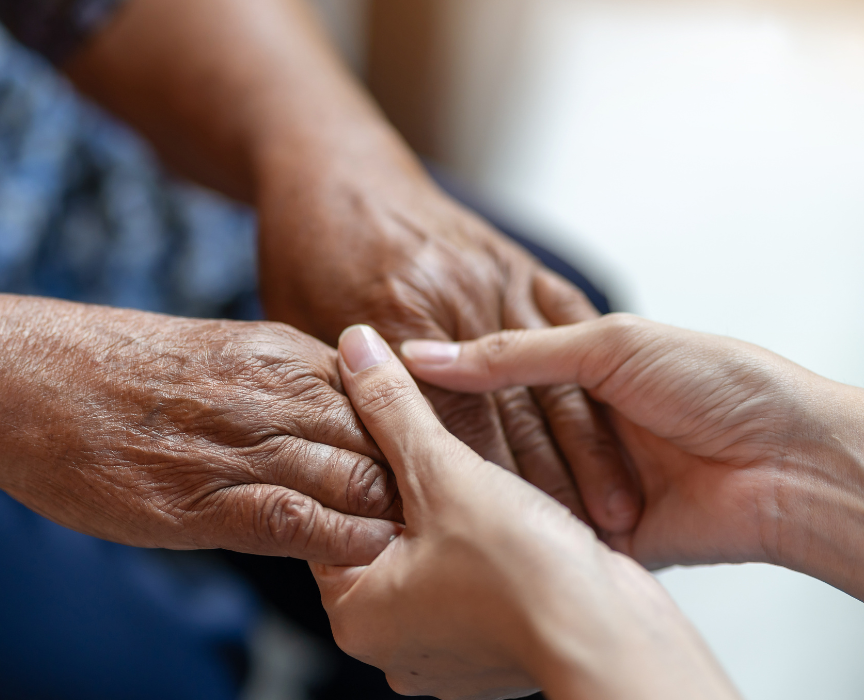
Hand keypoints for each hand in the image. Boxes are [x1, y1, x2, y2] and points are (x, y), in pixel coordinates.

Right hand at [0, 301, 402, 564]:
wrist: (27, 379)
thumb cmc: (114, 370)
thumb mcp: (215, 352)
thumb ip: (279, 384)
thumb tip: (329, 424)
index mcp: (281, 352)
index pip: (384, 396)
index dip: (415, 438)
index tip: (432, 471)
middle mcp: (274, 393)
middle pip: (385, 439)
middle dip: (418, 482)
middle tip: (445, 520)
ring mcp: (240, 445)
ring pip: (355, 478)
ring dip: (390, 517)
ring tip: (418, 550)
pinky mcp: (203, 500)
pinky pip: (297, 521)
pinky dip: (339, 542)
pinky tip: (359, 558)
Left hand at [256, 151, 639, 536]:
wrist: (336, 166)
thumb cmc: (308, 253)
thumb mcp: (302, 327)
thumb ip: (338, 391)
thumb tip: (357, 470)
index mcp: (395, 317)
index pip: (447, 424)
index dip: (482, 494)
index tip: (509, 551)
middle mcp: (452, 297)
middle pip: (508, 411)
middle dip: (546, 489)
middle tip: (580, 553)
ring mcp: (493, 277)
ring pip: (551, 379)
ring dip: (589, 454)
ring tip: (619, 519)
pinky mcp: (521, 267)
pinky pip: (571, 335)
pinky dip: (594, 390)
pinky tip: (617, 436)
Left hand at [312, 325, 737, 699]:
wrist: (615, 640)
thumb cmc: (526, 575)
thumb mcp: (444, 472)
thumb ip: (393, 408)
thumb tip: (355, 348)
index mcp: (356, 614)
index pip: (332, 518)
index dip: (357, 460)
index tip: (379, 420)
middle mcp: (391, 643)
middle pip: (382, 535)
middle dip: (407, 487)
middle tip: (427, 440)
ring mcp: (444, 652)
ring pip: (431, 555)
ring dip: (449, 512)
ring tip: (467, 471)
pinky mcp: (493, 647)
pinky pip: (472, 580)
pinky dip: (483, 546)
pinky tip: (503, 513)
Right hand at [400, 313, 863, 590]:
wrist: (792, 465)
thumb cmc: (725, 385)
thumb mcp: (611, 346)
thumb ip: (515, 353)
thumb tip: (429, 355)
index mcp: (586, 367)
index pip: (495, 371)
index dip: (445, 377)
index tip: (390, 381)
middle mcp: (582, 425)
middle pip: (499, 432)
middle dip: (455, 437)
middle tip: (389, 441)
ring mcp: (590, 481)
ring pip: (516, 484)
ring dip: (484, 483)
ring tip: (420, 483)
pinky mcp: (603, 535)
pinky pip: (545, 531)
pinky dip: (518, 527)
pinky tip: (473, 520)